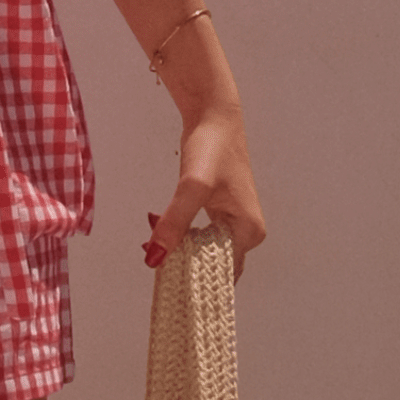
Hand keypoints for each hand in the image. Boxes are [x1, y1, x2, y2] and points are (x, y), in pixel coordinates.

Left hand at [144, 103, 266, 277]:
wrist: (212, 116)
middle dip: (182, 263)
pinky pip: (199, 235)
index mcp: (248, 231)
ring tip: (150, 244)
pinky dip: (179, 234)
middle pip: (212, 263)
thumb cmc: (211, 147)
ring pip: (203, 249)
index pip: (222, 271)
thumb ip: (175, 222)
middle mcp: (245, 230)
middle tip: (151, 258)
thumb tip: (155, 257)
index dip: (194, 280)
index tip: (166, 282)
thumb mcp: (192, 186)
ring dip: (178, 248)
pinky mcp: (219, 210)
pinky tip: (157, 228)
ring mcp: (233, 220)